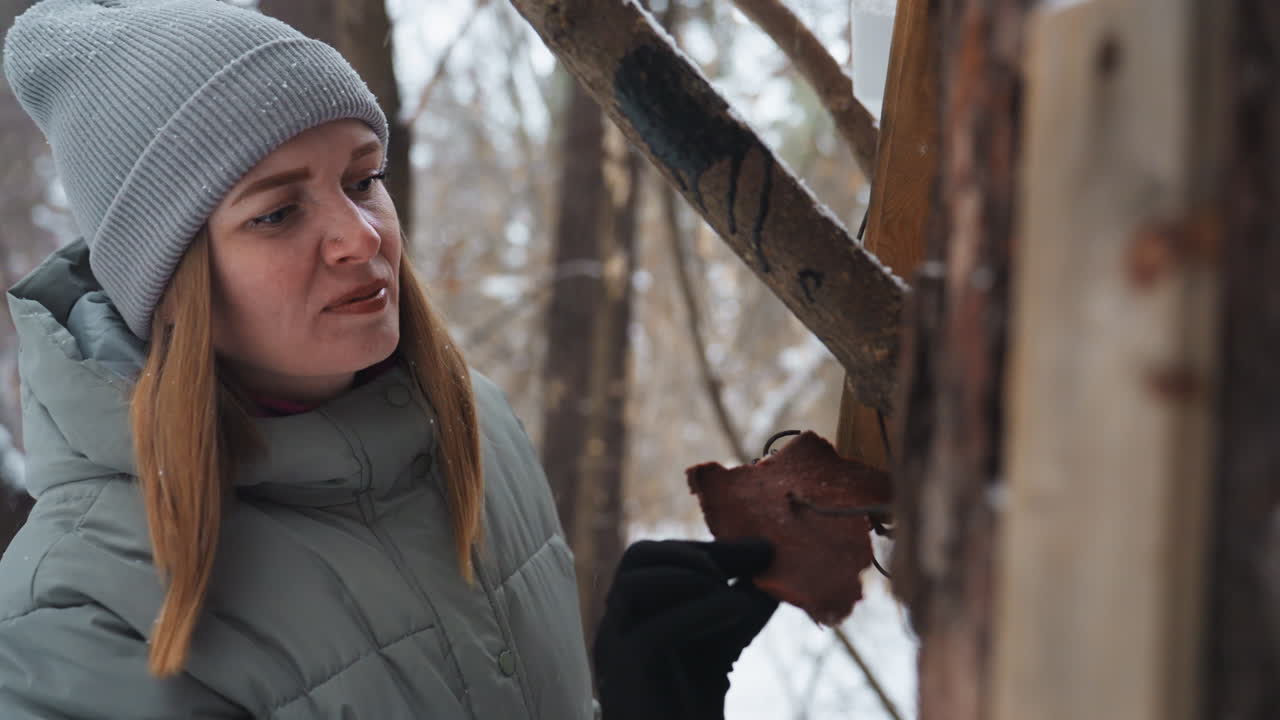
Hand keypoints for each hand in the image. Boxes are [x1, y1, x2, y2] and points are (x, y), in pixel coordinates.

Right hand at [593, 538, 777, 719]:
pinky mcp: (624, 676)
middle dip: (699, 551)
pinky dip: (699, 610)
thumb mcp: (721, 646)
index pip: (658, 557)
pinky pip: (654, 630)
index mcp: (635, 613)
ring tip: (734, 594)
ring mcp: (615, 649)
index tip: (761, 550)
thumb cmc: (689, 712)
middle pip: (639, 557)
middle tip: (750, 561)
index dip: (709, 547)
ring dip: (691, 575)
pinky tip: (736, 610)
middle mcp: (618, 625)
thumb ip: (740, 609)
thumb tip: (772, 569)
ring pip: (634, 582)